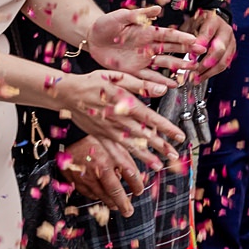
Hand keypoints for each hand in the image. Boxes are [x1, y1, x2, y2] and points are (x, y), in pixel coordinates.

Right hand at [55, 70, 182, 165]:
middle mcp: (119, 120)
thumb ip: (142, 85)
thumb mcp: (119, 77)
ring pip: (130, 146)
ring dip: (145, 157)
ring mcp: (108, 131)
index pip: (152, 118)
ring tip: (158, 166)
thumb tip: (163, 89)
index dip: (167, 128)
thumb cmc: (94, 82)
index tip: (180, 136)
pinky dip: (121, 163)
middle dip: (161, 146)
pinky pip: (112, 152)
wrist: (68, 93)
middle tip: (174, 155)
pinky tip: (130, 171)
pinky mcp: (99, 136)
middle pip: (144, 135)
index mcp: (126, 104)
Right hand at [60, 134, 144, 216]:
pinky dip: (95, 196)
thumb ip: (126, 160)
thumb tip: (137, 175)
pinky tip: (100, 196)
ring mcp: (85, 176)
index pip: (131, 176)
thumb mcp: (116, 144)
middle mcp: (99, 169)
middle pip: (114, 192)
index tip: (139, 191)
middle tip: (128, 211)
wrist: (71, 135)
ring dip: (109, 202)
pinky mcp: (74, 179)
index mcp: (113, 158)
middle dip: (123, 203)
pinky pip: (87, 193)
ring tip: (116, 206)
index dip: (137, 186)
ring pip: (100, 195)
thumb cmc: (97, 138)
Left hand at [85, 5, 201, 78]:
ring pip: (164, 64)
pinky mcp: (133, 71)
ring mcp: (142, 59)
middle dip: (187, 52)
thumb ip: (139, 14)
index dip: (183, 38)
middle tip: (201, 55)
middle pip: (172, 50)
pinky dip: (160, 82)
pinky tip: (171, 85)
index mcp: (147, 32)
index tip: (196, 40)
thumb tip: (158, 9)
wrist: (91, 38)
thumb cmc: (105, 24)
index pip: (169, 35)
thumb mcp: (120, 16)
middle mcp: (148, 46)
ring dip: (178, 67)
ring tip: (192, 70)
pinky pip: (149, 78)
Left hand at [187, 8, 235, 76]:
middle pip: (220, 49)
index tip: (191, 55)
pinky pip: (225, 64)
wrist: (211, 21)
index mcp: (214, 21)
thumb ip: (189, 37)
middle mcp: (225, 31)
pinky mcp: (232, 51)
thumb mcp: (190, 24)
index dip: (200, 46)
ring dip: (210, 71)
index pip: (208, 33)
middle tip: (195, 71)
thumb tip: (190, 52)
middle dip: (207, 62)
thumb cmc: (199, 23)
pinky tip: (203, 76)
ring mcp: (231, 42)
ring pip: (224, 60)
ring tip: (197, 78)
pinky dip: (213, 72)